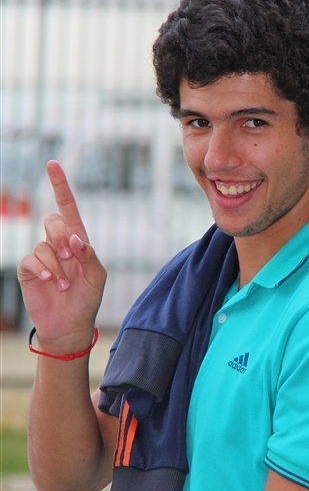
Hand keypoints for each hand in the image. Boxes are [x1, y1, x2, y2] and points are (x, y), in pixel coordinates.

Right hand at [18, 160, 106, 350]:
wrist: (70, 325)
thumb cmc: (87, 300)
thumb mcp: (97, 277)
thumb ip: (90, 256)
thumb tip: (75, 237)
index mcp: (77, 241)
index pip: (67, 207)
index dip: (60, 186)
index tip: (52, 164)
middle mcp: (58, 244)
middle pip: (53, 221)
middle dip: (62, 237)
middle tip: (70, 257)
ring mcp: (43, 256)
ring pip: (43, 244)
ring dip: (55, 264)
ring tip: (63, 283)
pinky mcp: (29, 270)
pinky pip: (30, 258)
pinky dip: (42, 269)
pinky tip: (49, 282)